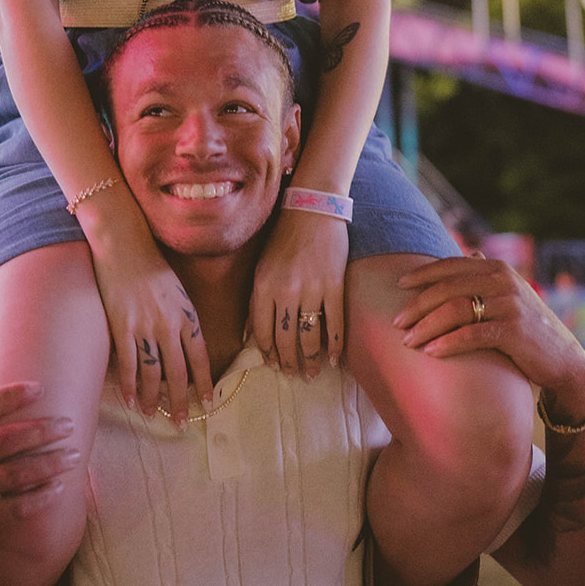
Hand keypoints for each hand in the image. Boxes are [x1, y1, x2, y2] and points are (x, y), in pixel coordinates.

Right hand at [0, 363, 78, 567]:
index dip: (10, 395)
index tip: (40, 387)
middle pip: (3, 440)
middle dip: (41, 430)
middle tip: (69, 424)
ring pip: (15, 474)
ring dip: (49, 463)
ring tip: (74, 455)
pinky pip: (17, 508)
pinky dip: (40, 497)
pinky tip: (59, 487)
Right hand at [91, 232, 211, 423]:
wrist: (125, 247)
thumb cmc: (153, 266)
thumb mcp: (179, 292)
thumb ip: (184, 318)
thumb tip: (187, 346)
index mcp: (187, 315)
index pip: (201, 358)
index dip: (204, 383)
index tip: (207, 403)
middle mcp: (170, 325)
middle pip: (178, 373)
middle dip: (181, 401)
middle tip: (182, 423)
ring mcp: (145, 328)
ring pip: (153, 373)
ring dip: (154, 398)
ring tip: (153, 415)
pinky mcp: (122, 327)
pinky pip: (127, 364)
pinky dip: (129, 386)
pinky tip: (130, 400)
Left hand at [249, 208, 347, 377]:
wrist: (312, 211)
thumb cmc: (283, 239)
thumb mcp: (261, 268)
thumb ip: (256, 301)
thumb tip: (250, 335)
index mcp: (263, 286)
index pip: (262, 331)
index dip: (267, 352)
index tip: (272, 364)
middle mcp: (285, 291)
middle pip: (285, 339)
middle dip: (289, 362)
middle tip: (293, 374)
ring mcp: (312, 289)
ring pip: (309, 336)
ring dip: (311, 359)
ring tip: (312, 372)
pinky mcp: (334, 286)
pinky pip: (335, 323)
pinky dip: (334, 344)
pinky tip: (334, 358)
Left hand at [393, 256, 584, 414]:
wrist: (563, 359)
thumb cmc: (527, 327)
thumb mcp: (508, 294)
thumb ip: (486, 275)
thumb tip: (467, 251)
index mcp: (497, 268)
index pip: (451, 266)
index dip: (423, 274)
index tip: (399, 285)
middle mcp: (503, 281)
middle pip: (448, 288)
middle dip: (417, 305)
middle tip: (397, 322)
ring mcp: (510, 304)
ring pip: (455, 310)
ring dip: (426, 326)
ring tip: (408, 341)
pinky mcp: (514, 330)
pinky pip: (471, 334)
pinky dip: (448, 343)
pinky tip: (431, 352)